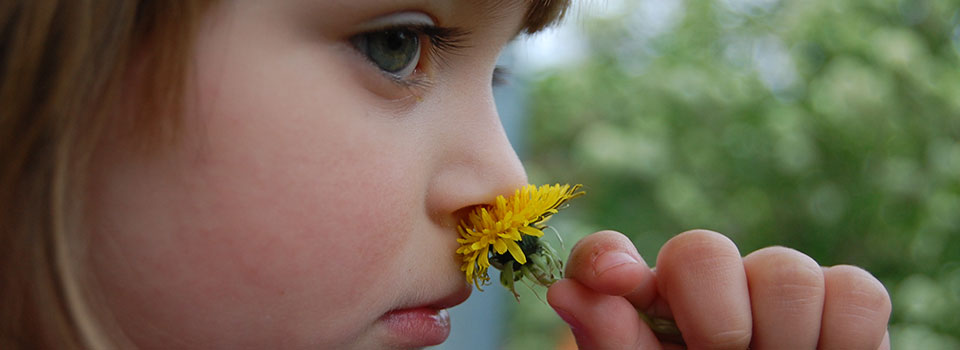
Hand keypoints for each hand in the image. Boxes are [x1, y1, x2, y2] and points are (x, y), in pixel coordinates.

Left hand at [547, 230, 890, 349]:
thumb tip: (567, 293)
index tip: (615, 281)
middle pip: (701, 250)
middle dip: (713, 316)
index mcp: (644, 314)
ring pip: (785, 268)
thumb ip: (613, 345)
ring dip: (781, 336)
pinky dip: (843, 336)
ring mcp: (774, 293)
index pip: (607, 259)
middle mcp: (705, 292)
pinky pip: (854, 291)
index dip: (605, 260)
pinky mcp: (843, 306)